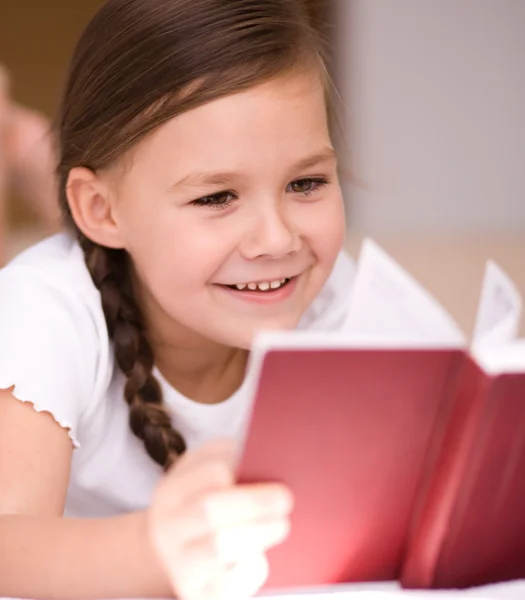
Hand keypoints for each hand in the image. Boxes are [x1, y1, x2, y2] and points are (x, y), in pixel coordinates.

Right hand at [148, 438, 293, 599]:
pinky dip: (250, 570)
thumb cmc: (198, 503)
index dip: (238, 470)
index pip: (210, 472)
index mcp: (171, 491)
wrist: (170, 550)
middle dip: (253, 503)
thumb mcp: (198, 475)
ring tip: (281, 525)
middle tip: (285, 499)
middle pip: (211, 510)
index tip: (262, 469)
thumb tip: (260, 455)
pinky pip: (226, 586)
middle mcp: (169, 527)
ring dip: (258, 533)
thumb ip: (226, 459)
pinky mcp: (195, 593)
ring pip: (218, 547)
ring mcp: (180, 563)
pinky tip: (260, 557)